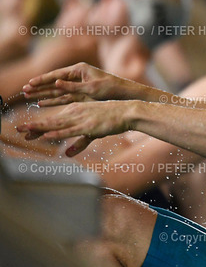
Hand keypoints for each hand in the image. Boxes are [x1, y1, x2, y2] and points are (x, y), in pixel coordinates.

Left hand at [16, 101, 134, 156]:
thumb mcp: (92, 132)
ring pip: (56, 125)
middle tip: (17, 130)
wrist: (126, 112)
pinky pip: (70, 130)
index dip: (38, 127)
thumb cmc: (111, 120)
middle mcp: (74, 114)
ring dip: (40, 128)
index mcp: (75, 112)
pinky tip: (48, 135)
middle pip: (51, 122)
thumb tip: (66, 155)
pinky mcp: (88, 126)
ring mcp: (80, 119)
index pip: (53, 121)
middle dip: (33, 127)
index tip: (25, 132)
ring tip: (25, 130)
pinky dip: (58, 133)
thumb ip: (78, 144)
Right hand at [23, 63, 132, 106]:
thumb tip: (56, 83)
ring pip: (57, 90)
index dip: (42, 80)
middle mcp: (77, 76)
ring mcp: (79, 85)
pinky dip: (54, 100)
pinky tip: (43, 103)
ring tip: (29, 97)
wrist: (125, 94)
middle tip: (24, 91)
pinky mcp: (81, 94)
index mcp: (79, 70)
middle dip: (39, 87)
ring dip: (44, 94)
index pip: (57, 74)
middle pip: (54, 82)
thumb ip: (73, 87)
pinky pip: (65, 97)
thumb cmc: (111, 88)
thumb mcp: (92, 88)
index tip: (30, 83)